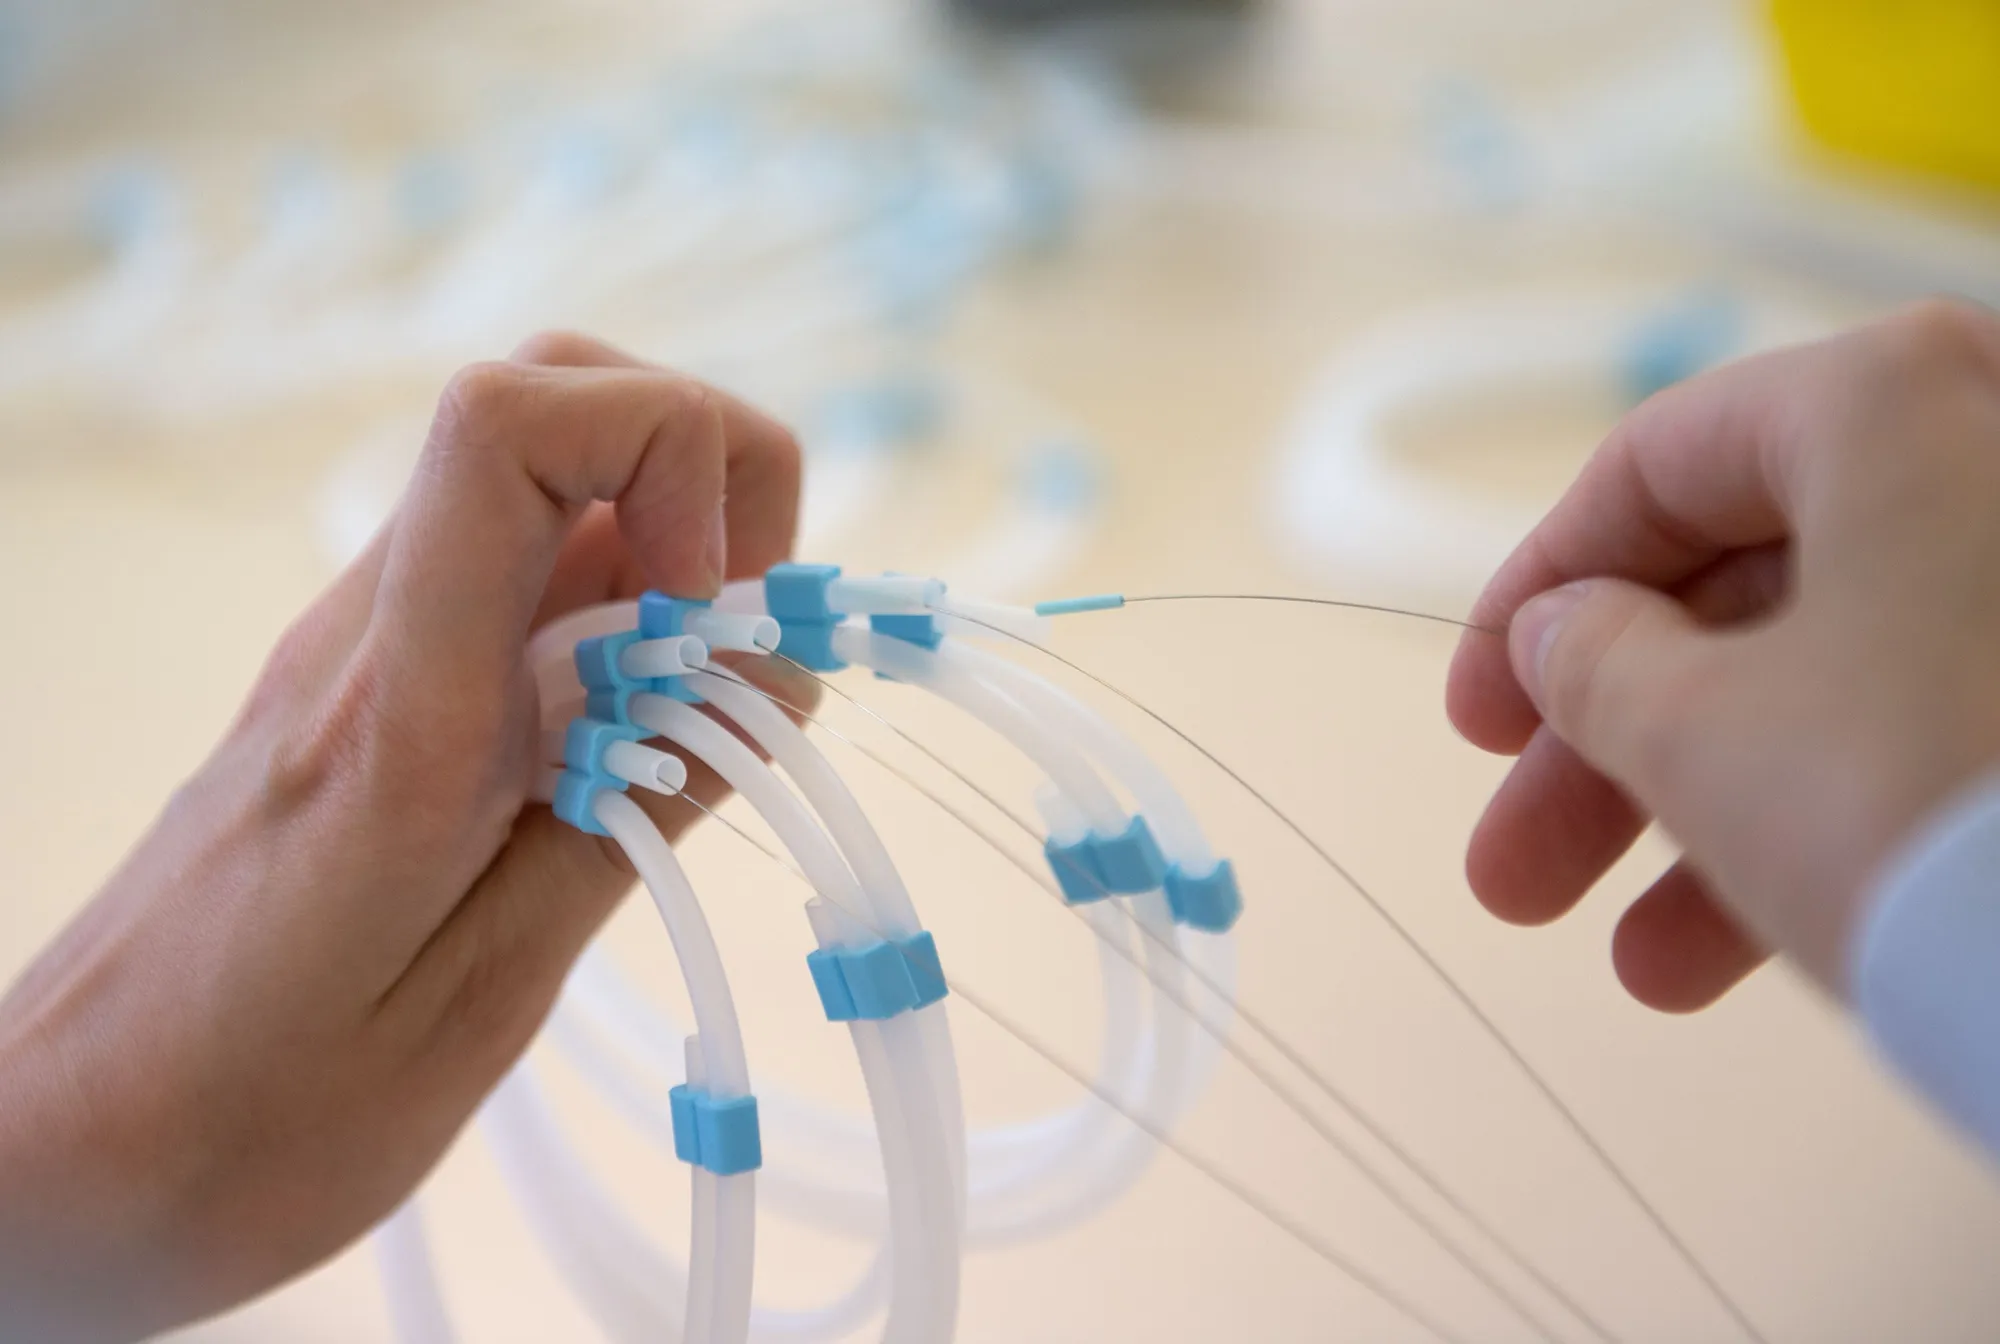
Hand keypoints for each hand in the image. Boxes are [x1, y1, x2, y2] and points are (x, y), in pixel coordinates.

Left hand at [0, 333, 806, 1340]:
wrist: (65, 1153)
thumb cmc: (260, 1121)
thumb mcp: (483, 1000)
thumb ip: (634, 816)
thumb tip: (770, 677)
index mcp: (404, 708)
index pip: (508, 425)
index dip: (668, 452)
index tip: (719, 618)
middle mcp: (372, 626)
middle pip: (554, 383)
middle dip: (710, 470)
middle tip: (743, 647)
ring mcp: (360, 635)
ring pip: (548, 460)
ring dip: (674, 535)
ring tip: (702, 699)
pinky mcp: (367, 674)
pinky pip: (518, 559)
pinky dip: (621, 600)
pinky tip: (630, 741)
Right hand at [1447, 299, 1999, 1012]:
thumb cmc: (1901, 790)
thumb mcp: (1692, 730)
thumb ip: (1590, 664)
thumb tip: (1564, 638)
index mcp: (1881, 401)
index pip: (1651, 471)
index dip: (1532, 598)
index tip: (1472, 721)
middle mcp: (1984, 451)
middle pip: (1738, 594)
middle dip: (1605, 754)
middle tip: (1517, 874)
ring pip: (1832, 675)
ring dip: (1704, 821)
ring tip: (1628, 967)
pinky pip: (1930, 721)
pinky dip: (1830, 822)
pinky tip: (1732, 959)